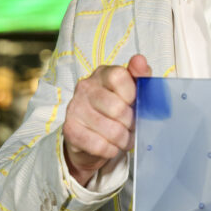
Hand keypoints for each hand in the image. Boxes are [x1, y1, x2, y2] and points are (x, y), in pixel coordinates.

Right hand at [62, 54, 150, 186]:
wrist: (90, 135)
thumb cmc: (116, 108)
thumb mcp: (132, 90)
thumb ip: (140, 76)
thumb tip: (140, 60)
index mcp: (103, 73)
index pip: (119, 77)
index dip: (132, 95)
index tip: (134, 103)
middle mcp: (85, 87)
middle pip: (117, 108)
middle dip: (131, 123)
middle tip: (132, 126)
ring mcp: (75, 108)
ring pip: (111, 130)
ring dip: (124, 139)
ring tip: (124, 138)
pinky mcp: (70, 129)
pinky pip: (99, 145)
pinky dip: (111, 150)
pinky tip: (111, 146)